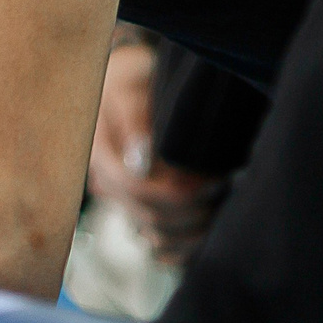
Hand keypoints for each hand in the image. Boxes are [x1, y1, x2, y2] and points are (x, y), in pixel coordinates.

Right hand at [88, 40, 221, 264]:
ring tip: (218, 205)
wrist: (124, 81)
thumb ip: (134, 120)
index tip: (213, 180)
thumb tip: (141, 164)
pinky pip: (155, 239)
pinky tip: (203, 235)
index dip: (176, 193)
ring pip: (153, 233)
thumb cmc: (129, 76)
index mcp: (99, 152)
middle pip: (147, 215)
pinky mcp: (136, 204)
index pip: (135, 188)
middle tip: (223, 188)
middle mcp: (106, 181)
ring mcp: (121, 196)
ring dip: (189, 229)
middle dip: (189, 210)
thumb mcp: (129, 86)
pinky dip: (180, 245)